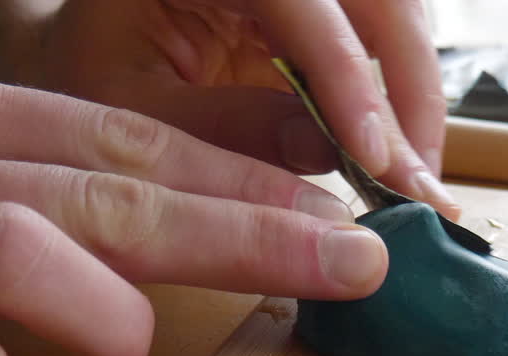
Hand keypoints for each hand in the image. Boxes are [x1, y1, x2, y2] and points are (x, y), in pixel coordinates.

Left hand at [0, 0, 460, 218]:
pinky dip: (399, 98)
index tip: (379, 159)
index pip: (302, 0)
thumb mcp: (130, 113)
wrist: (87, 49)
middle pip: (377, 0)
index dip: (348, 78)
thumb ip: (221, 131)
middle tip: (420, 186)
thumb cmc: (90, 74)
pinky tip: (394, 156)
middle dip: (409, 90)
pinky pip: (384, 36)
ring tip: (413, 181)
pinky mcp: (322, 3)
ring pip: (396, 14)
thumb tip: (331, 153)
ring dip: (415, 96)